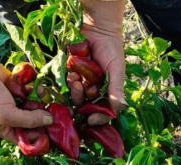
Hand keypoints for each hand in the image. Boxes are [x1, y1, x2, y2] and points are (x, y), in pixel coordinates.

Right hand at [0, 59, 52, 143]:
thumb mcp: (8, 114)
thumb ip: (29, 120)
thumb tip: (50, 120)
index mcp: (8, 130)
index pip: (28, 140)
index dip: (40, 137)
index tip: (50, 131)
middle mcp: (14, 119)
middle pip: (36, 124)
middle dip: (42, 117)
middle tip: (47, 110)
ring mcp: (18, 104)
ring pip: (37, 107)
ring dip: (41, 101)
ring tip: (40, 94)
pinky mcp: (20, 91)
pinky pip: (34, 93)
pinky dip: (37, 90)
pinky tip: (36, 87)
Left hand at [69, 0, 126, 125]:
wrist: (97, 28)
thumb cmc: (111, 49)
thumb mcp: (116, 69)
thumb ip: (116, 88)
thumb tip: (120, 107)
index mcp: (105, 93)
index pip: (102, 112)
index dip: (97, 118)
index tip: (92, 120)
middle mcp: (90, 91)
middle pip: (83, 106)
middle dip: (79, 99)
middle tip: (79, 86)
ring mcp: (77, 83)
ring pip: (71, 97)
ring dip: (71, 91)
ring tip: (74, 76)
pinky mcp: (65, 74)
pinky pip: (60, 85)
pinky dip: (59, 84)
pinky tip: (62, 77)